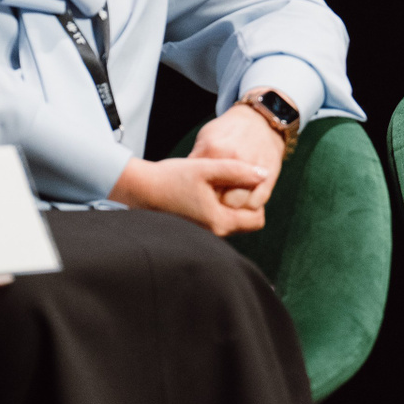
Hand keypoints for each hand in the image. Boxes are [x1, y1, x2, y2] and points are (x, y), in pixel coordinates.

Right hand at [108, 155, 271, 235]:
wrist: (139, 188)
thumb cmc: (171, 177)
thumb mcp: (207, 168)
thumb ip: (238, 171)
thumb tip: (263, 174)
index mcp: (219, 222)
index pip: (257, 220)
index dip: (256, 198)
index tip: (243, 180)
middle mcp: (212, 234)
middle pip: (245, 221)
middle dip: (243, 201)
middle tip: (229, 179)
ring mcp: (202, 234)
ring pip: (230, 220)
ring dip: (229, 203)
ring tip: (213, 183)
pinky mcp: (193, 230)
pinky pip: (216, 220)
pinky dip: (217, 206)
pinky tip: (203, 190)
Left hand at [189, 102, 287, 210]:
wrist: (260, 119)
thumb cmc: (228, 131)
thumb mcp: (206, 138)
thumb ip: (195, 159)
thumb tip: (184, 183)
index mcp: (214, 150)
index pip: (200, 186)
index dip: (199, 194)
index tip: (199, 194)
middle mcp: (235, 160)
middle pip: (219, 200)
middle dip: (216, 203)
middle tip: (215, 199)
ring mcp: (253, 169)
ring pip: (238, 205)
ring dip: (233, 206)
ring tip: (230, 199)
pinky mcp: (269, 176)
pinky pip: (256, 203)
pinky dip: (249, 205)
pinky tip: (244, 197)